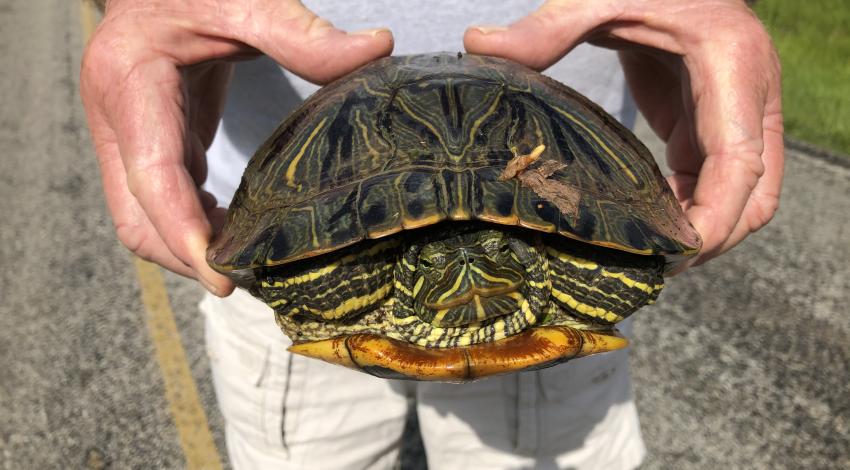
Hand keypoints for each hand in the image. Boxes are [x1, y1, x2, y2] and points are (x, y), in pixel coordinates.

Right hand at [81, 0, 392, 294]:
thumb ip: (304, 32)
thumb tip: (378, 47)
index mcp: (132, 80)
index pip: (152, 174)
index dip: (183, 231)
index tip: (223, 276)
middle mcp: (117, 117)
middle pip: (137, 216)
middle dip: (185, 257)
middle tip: (244, 282)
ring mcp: (124, 134)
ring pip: (141, 219)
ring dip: (186, 250)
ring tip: (244, 266)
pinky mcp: (143, 143)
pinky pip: (157, 203)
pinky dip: (189, 226)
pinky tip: (229, 231)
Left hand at [464, 0, 782, 269]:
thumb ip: (546, 27)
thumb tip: (476, 45)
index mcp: (732, 68)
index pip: (741, 165)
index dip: (713, 220)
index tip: (671, 256)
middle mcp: (750, 95)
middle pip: (755, 195)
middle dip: (713, 239)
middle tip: (654, 268)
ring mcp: (738, 111)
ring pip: (743, 194)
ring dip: (701, 228)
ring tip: (644, 255)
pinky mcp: (712, 119)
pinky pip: (714, 178)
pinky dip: (689, 207)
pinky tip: (646, 222)